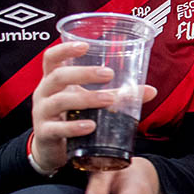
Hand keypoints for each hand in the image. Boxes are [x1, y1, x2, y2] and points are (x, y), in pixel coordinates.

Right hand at [29, 41, 157, 175]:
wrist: (53, 148)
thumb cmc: (72, 116)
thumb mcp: (91, 101)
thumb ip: (118, 94)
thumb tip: (151, 90)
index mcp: (53, 80)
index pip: (51, 58)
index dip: (64, 49)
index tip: (85, 45)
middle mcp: (44, 93)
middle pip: (58, 77)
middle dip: (84, 74)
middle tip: (109, 74)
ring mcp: (42, 113)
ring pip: (59, 101)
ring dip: (86, 98)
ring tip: (108, 99)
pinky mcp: (45, 134)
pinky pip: (57, 129)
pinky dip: (74, 127)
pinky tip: (90, 126)